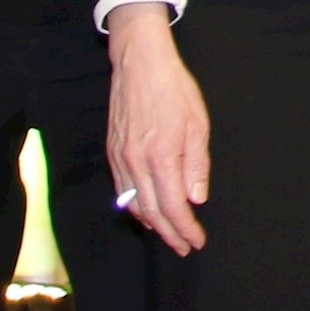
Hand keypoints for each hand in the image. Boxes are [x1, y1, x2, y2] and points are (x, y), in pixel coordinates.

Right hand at [104, 5, 211, 253]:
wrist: (139, 64)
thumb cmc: (174, 89)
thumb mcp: (197, 124)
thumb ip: (197, 164)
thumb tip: (195, 198)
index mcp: (162, 156)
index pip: (172, 207)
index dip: (185, 228)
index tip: (196, 241)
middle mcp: (136, 163)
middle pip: (151, 212)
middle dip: (169, 234)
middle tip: (183, 246)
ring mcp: (120, 159)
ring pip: (133, 204)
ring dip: (151, 224)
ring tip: (167, 234)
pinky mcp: (112, 152)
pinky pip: (122, 190)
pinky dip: (134, 206)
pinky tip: (145, 211)